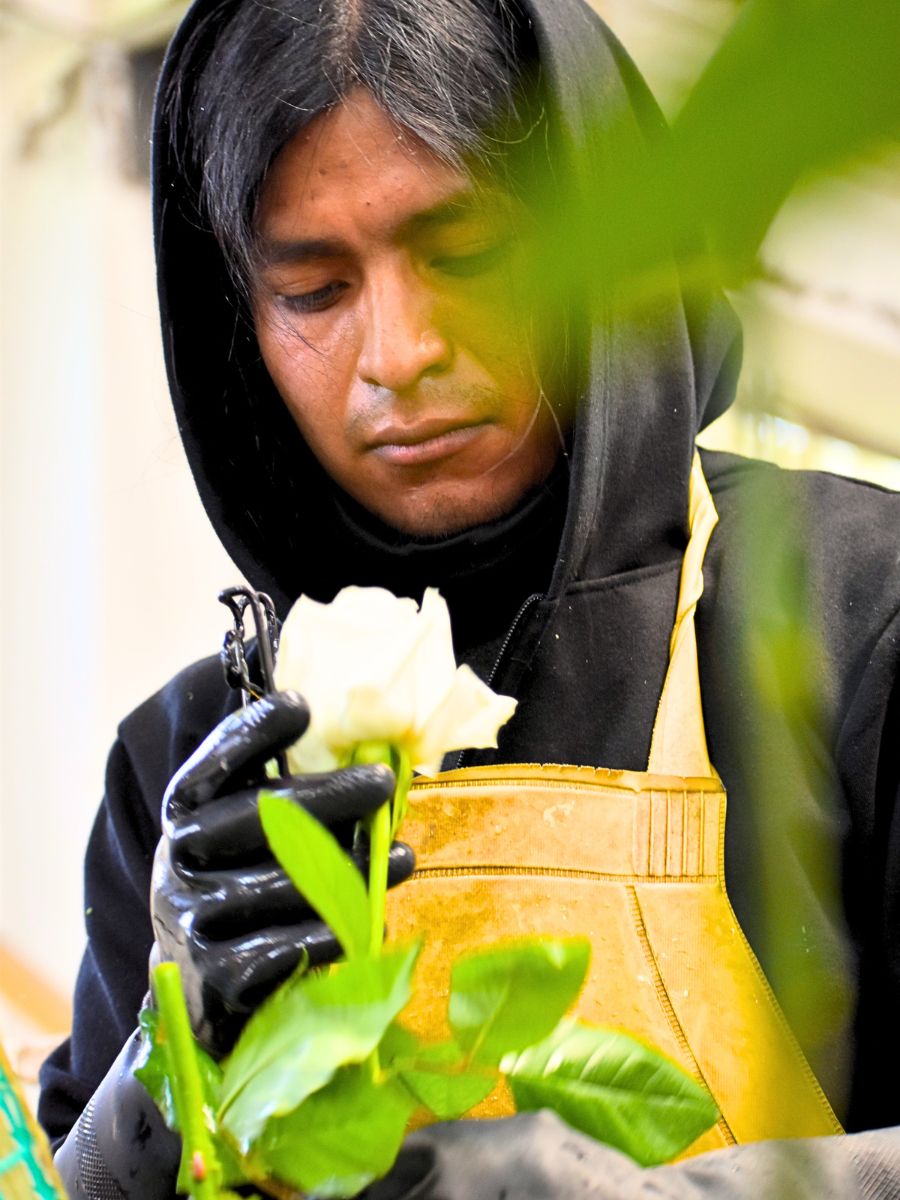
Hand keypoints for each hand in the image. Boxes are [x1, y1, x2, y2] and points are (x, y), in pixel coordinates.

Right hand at [151, 689, 414, 1056]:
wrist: (205, 984)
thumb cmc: (244, 881)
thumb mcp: (246, 832)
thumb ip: (286, 792)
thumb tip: (366, 748)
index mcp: (184, 813)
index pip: (212, 765)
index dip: (251, 734)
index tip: (301, 707)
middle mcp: (176, 859)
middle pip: (256, 818)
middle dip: (326, 796)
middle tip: (381, 782)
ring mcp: (191, 917)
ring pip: (282, 884)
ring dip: (350, 870)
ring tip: (403, 858)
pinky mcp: (215, 973)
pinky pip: (287, 946)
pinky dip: (333, 933)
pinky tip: (369, 923)